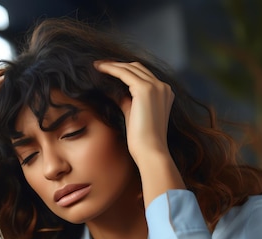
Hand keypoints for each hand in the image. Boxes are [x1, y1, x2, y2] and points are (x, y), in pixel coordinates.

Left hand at [94, 61, 183, 206]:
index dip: (125, 71)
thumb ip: (125, 100)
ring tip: (97, 66)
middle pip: (138, 68)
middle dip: (118, 65)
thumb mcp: (132, 113)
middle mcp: (163, 87)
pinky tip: (100, 69)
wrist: (150, 150)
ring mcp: (156, 87)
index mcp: (164, 93)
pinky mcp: (145, 89)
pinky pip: (124, 73)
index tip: (108, 70)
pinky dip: (111, 69)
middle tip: (100, 65)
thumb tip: (111, 92)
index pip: (143, 75)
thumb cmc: (141, 139)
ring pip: (131, 68)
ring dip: (113, 65)